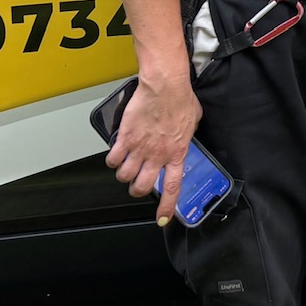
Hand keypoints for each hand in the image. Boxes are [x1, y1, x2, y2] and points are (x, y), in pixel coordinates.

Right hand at [106, 70, 201, 225]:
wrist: (165, 86)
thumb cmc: (181, 99)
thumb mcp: (193, 121)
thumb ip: (186, 135)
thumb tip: (184, 136)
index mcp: (177, 153)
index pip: (172, 187)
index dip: (166, 206)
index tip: (162, 218)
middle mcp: (157, 155)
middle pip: (142, 187)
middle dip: (137, 190)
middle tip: (137, 184)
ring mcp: (139, 148)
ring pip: (125, 176)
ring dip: (124, 175)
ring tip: (125, 168)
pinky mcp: (125, 138)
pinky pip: (112, 159)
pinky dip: (112, 161)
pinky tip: (115, 155)